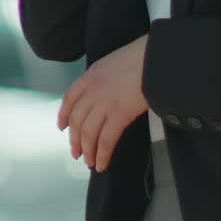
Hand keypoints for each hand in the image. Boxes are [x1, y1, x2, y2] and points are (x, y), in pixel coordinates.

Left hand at [57, 36, 148, 172]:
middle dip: (75, 139)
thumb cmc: (143, 56)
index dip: (64, 115)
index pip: (69, 98)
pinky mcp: (119, 115)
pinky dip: (102, 154)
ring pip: (88, 133)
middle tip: (76, 153)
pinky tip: (101, 164)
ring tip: (89, 162)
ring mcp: (104, 103)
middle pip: (77, 120)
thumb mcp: (116, 61)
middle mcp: (93, 90)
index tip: (62, 127)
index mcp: (91, 75)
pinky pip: (106, 140)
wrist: (157, 58)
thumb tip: (107, 92)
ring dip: (87, 150)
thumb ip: (106, 77)